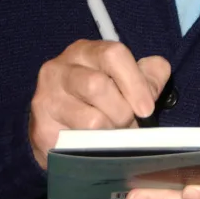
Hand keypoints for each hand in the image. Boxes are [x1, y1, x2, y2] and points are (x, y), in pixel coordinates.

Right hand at [29, 39, 170, 167]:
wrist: (58, 129)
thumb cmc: (99, 101)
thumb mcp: (127, 82)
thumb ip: (148, 75)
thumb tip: (158, 72)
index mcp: (86, 51)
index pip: (113, 53)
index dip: (135, 82)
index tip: (147, 108)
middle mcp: (60, 68)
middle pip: (98, 85)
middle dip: (122, 111)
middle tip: (128, 124)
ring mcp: (46, 97)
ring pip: (90, 119)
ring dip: (110, 132)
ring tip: (113, 135)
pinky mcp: (41, 128)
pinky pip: (77, 142)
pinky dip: (94, 147)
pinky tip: (95, 144)